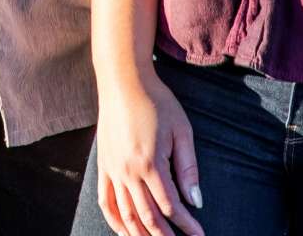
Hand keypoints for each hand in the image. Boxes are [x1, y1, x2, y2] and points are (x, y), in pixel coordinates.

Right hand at [94, 68, 202, 235]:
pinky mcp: (102, 165)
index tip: (199, 235)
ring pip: (125, 214)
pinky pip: (105, 200)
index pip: (171, 206)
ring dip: (140, 234)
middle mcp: (128, 171)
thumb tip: (196, 201)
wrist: (123, 81)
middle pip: (147, 216)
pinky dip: (114, 220)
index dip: (187, 225)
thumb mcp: (181, 131)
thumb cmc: (157, 102)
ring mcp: (112, 169)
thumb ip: (188, 168)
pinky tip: (123, 231)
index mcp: (151, 164)